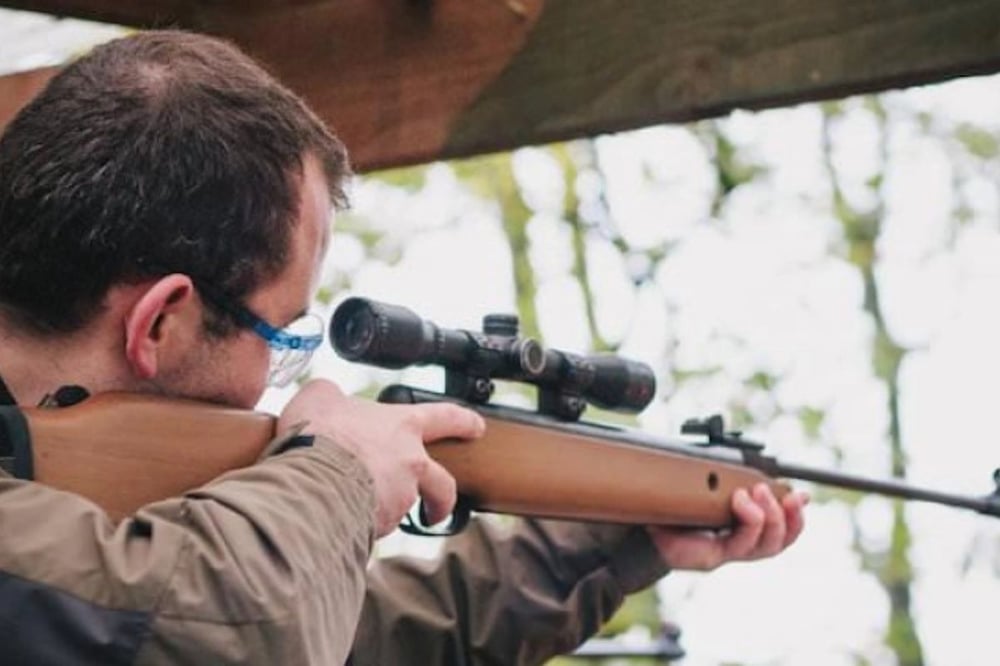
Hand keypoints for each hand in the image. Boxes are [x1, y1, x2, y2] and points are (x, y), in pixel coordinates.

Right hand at [278, 379, 485, 537]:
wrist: (311, 478)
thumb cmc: (318, 433)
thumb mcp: (321, 396)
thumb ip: (332, 396)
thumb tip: (327, 398)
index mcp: (402, 427)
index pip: (445, 418)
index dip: (463, 421)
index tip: (477, 427)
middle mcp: (411, 463)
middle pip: (443, 484)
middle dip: (443, 499)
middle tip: (436, 510)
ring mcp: (399, 498)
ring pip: (402, 509)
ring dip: (387, 513)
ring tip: (356, 511)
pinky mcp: (382, 526)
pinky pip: (375, 529)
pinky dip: (361, 527)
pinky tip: (337, 521)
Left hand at [646, 483, 808, 570]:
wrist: (639, 526)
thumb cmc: (672, 507)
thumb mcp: (706, 489)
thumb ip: (732, 481)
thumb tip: (750, 461)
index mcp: (740, 530)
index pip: (780, 531)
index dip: (796, 516)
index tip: (801, 494)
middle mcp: (738, 544)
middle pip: (779, 540)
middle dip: (786, 515)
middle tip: (774, 490)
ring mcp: (727, 553)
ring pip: (766, 546)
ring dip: (769, 517)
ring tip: (756, 492)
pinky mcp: (712, 558)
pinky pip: (740, 546)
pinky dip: (747, 524)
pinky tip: (741, 503)